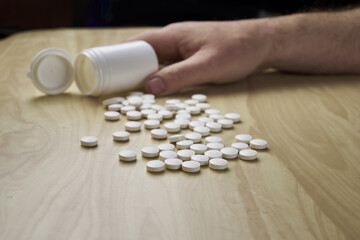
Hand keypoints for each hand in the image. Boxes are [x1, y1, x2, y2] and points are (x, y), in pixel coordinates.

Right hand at [127, 20, 272, 94]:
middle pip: (142, 52)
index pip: (137, 44)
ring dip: (142, 71)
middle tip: (113, 85)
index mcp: (173, 36)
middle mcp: (174, 39)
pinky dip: (157, 73)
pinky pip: (167, 64)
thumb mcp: (207, 66)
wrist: (262, 43)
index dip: (119, 56)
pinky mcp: (191, 55)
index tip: (104, 70)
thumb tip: (149, 87)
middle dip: (127, 67)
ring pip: (154, 59)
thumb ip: (179, 76)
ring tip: (128, 88)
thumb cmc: (238, 50)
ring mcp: (183, 47)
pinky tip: (156, 85)